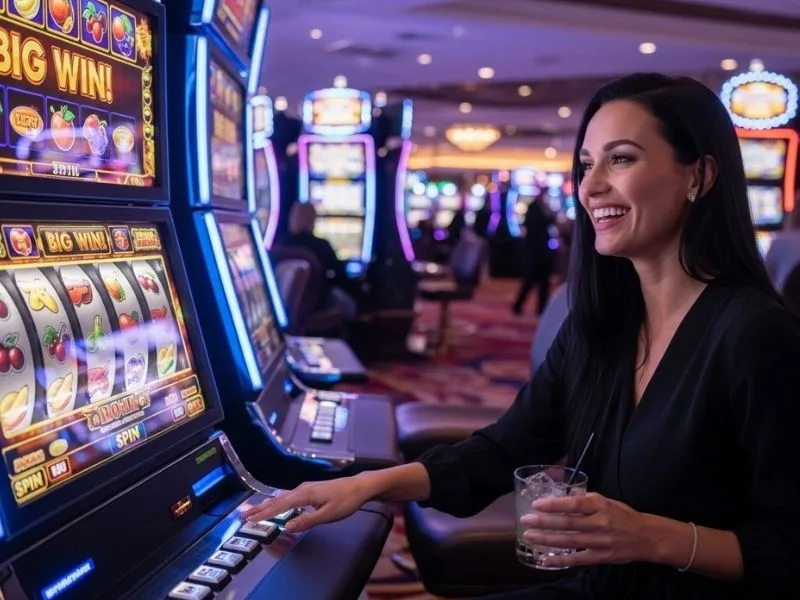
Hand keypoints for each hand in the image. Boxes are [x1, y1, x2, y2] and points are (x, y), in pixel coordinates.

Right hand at [241, 476, 373, 532]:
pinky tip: (276, 503)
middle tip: (243, 514)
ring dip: (267, 504)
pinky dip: (278, 501)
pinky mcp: (310, 490)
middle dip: (259, 508)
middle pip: (277, 500)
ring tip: (253, 509)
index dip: (263, 514)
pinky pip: (289, 496)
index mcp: (304, 494)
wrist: (360, 487)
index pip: (279, 506)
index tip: (249, 520)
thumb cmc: (346, 500)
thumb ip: (307, 521)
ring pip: (281, 497)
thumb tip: (287, 526)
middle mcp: (302, 489)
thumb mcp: (327, 515)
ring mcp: (306, 488)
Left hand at [520, 492, 656, 568]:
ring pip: (569, 541)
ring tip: (529, 536)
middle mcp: (599, 523)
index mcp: (600, 506)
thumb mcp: (606, 501)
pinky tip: (545, 560)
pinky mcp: (600, 557)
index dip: (554, 504)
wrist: (646, 537)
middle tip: (525, 520)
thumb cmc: (623, 516)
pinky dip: (560, 561)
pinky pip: (577, 560)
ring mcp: (599, 542)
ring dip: (547, 539)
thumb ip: (585, 500)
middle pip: (568, 523)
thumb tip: (563, 496)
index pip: (574, 504)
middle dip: (544, 522)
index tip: (537, 504)